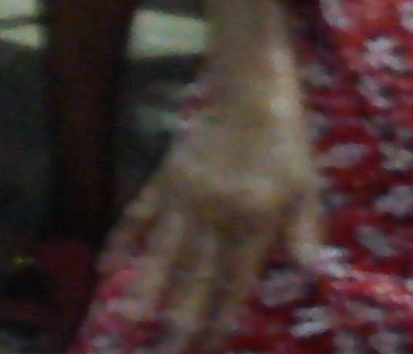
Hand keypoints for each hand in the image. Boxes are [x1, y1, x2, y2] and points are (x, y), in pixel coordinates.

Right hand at [111, 79, 320, 352]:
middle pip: (194, 273)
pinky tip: (105, 265)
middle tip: (167, 348)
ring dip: (145, 284)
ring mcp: (185, 195)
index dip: (222, 316)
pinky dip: (121, 239)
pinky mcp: (166, 177)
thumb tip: (307, 274)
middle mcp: (214, 212)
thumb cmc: (286, 138)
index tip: (209, 346)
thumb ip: (304, 230)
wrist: (250, 85)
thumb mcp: (306, 184)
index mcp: (253, 217)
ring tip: (128, 316)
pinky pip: (139, 213)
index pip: (234, 279)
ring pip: (162, 248)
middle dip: (181, 316)